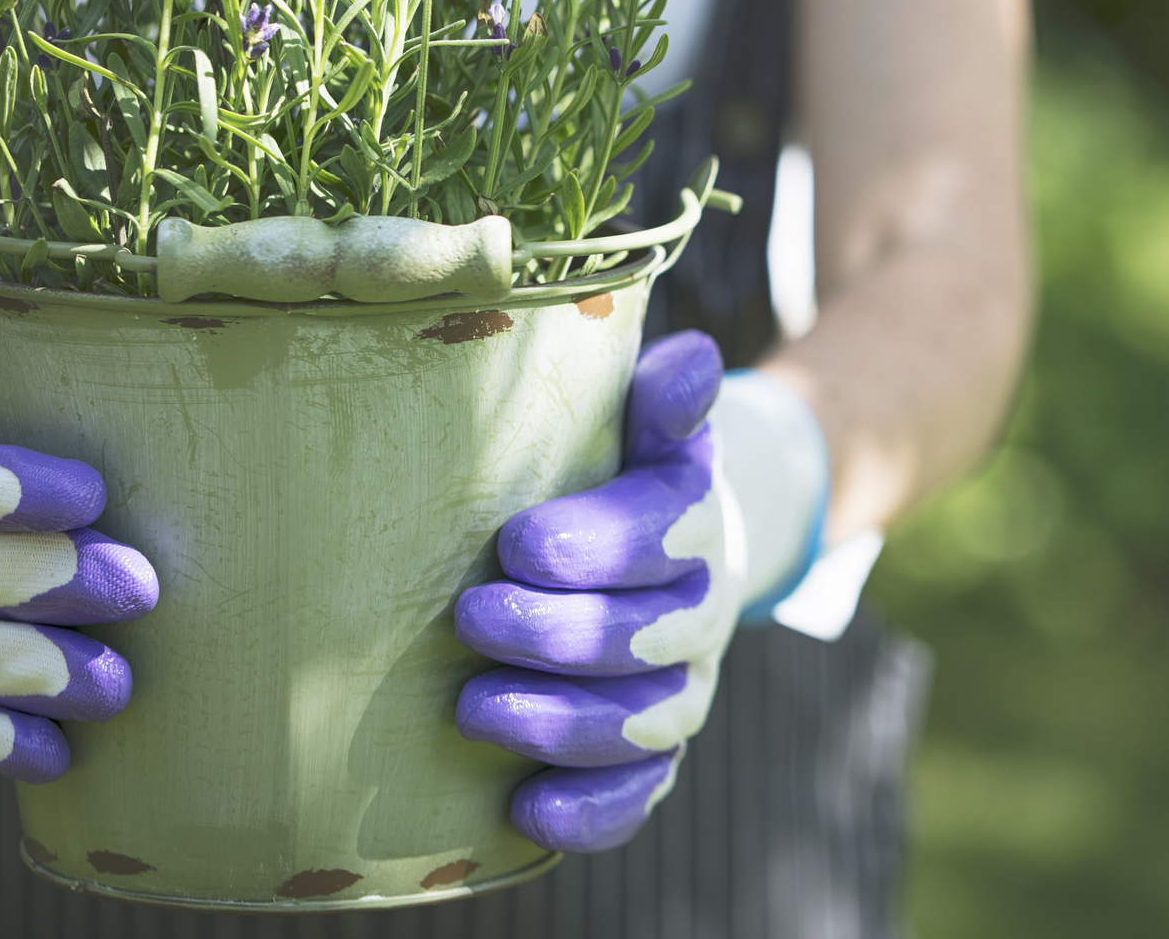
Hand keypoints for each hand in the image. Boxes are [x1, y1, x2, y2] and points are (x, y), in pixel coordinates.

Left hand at [453, 330, 823, 852]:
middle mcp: (698, 613)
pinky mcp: (654, 756)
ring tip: (472, 710)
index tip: (515, 543)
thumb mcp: (643, 425)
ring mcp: (681, 690)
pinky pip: (638, 797)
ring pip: (642, 726)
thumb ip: (660, 399)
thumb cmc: (621, 476)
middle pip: (644, 640)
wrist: (668, 555)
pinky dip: (589, 813)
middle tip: (470, 617)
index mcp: (690, 521)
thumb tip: (688, 355)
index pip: (660, 536)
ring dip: (559, 725)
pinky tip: (523, 810)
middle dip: (557, 636)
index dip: (594, 547)